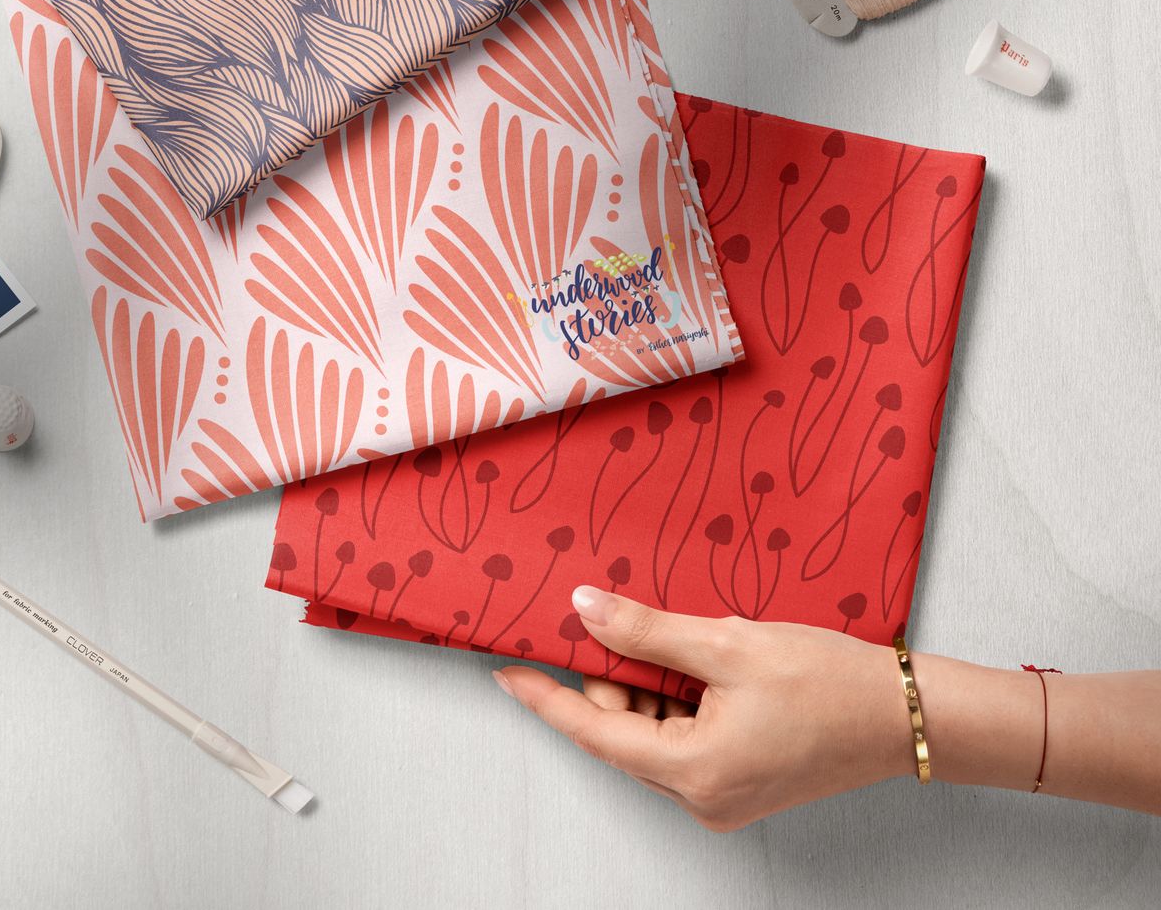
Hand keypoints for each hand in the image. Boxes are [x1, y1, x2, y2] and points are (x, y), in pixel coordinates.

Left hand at [494, 586, 914, 830]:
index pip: (594, 731)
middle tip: (600, 616)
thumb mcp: (725, 643)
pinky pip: (681, 740)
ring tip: (661, 633)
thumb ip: (646, 632)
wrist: (903, 715)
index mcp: (693, 772)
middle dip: (606, 676)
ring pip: (650, 734)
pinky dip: (671, 700)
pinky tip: (685, 659)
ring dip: (642, 685)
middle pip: (621, 732)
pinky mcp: (740, 782)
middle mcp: (702, 797)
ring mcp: (722, 795)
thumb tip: (583, 609)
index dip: (544, 697)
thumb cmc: (825, 681)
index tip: (502, 670)